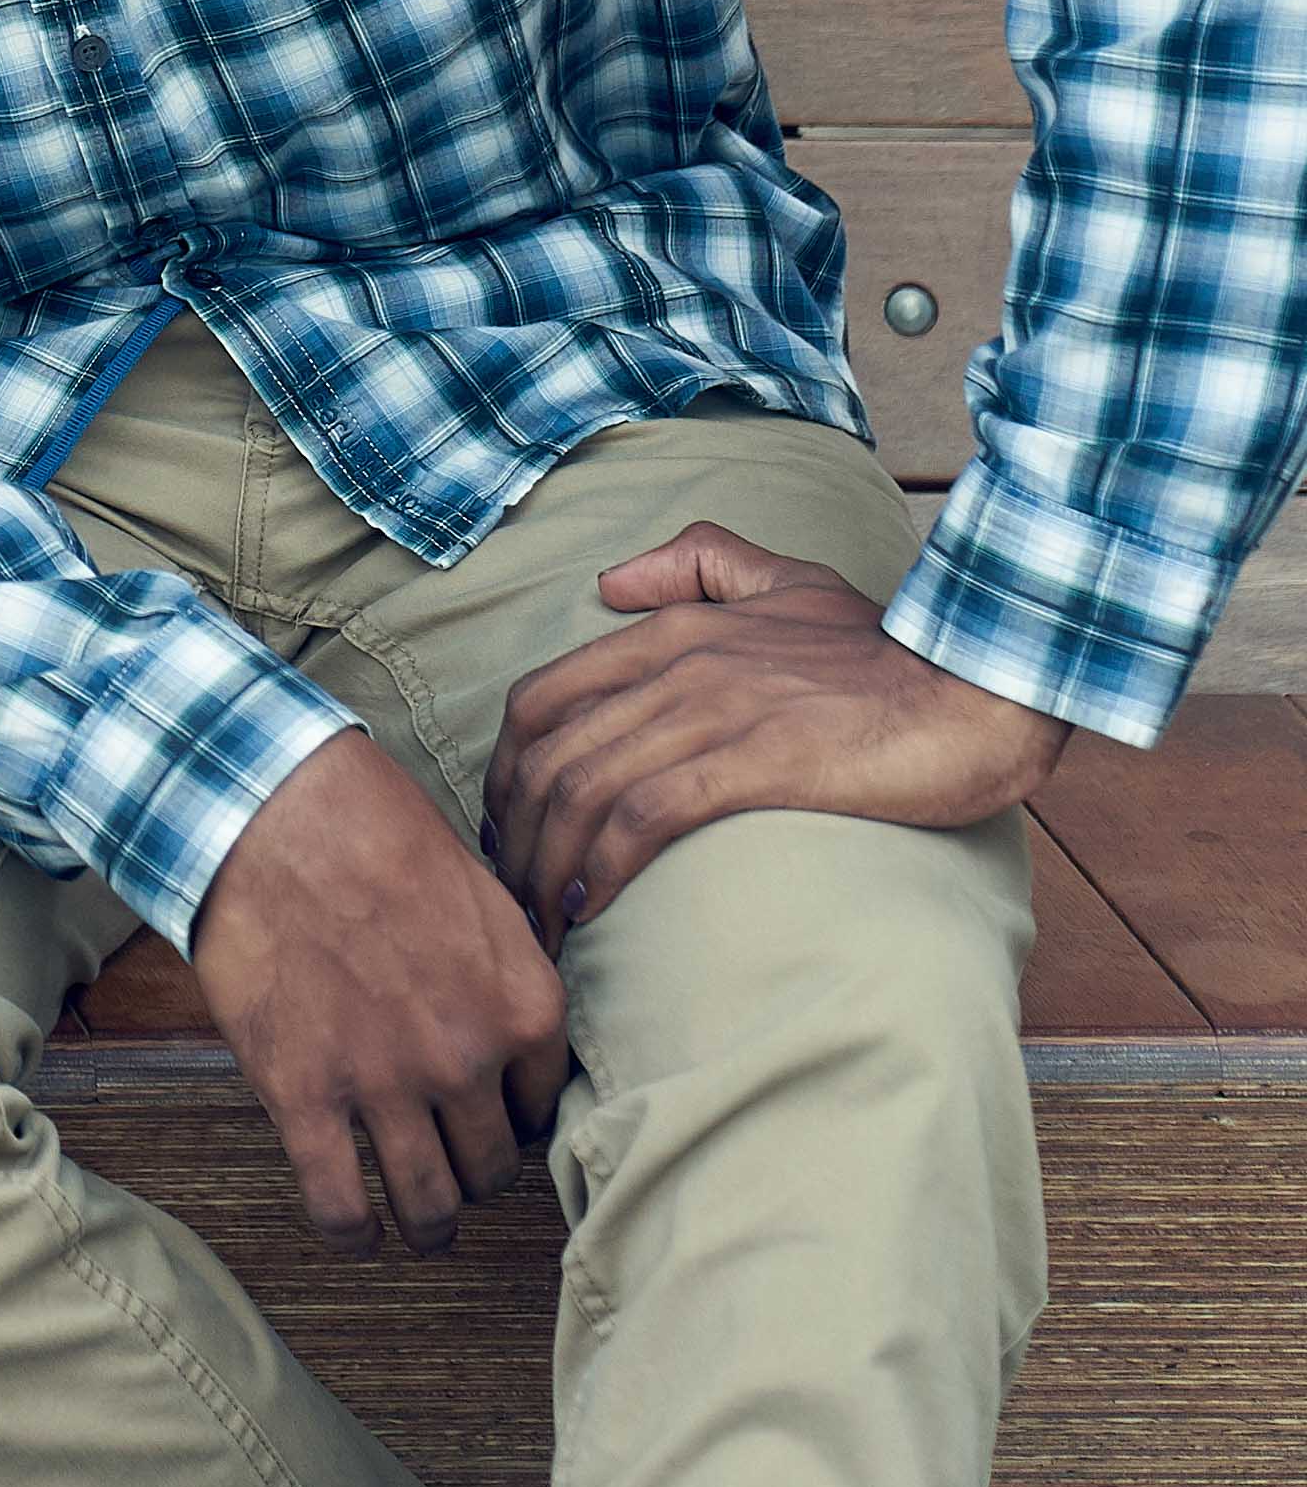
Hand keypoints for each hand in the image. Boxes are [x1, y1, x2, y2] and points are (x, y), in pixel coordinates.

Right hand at [186, 731, 566, 1255]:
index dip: (515, 1121)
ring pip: (429, 1202)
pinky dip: (352, 1232)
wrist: (271, 810)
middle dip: (473, 1173)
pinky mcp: (303, 1096)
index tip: (492, 1122)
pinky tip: (354, 1232)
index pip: (544, 1110)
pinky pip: (339, 1202)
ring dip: (429, 1224)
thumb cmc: (373, 828)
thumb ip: (503, 968)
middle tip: (449, 1167)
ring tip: (418, 1228)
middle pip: (490, 1165)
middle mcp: (468, 1061)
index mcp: (525, 1009)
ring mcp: (385, 1085)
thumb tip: (506, 1010)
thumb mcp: (479, 891)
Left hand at [487, 520, 1064, 945]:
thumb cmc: (889, 647)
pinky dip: (600, 868)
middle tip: (510, 894)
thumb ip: (699, 564)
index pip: (538, 701)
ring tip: (539, 922)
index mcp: (670, 629)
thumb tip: (610, 581)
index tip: (506, 829)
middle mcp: (673, 666)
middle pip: (546, 759)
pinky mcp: (753, 763)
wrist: (980, 684)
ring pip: (582, 792)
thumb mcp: (785, 580)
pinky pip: (642, 817)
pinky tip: (587, 909)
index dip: (505, 772)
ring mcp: (710, 713)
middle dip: (511, 836)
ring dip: (544, 867)